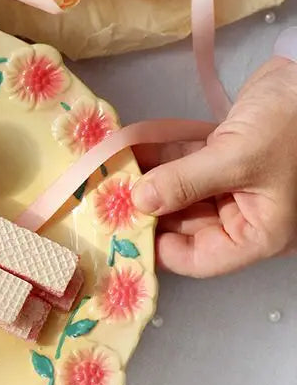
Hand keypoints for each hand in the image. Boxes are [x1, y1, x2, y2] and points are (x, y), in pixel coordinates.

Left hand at [132, 57, 296, 276]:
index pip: (199, 259)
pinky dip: (160, 158)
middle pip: (183, 225)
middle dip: (146, 209)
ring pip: (179, 191)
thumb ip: (184, 182)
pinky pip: (185, 164)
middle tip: (105, 198)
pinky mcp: (224, 155)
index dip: (159, 249)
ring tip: (110, 172)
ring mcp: (232, 184)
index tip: (122, 229)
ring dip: (147, 181)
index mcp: (259, 232)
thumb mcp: (238, 158)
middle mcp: (244, 214)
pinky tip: (129, 150)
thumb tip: (138, 202)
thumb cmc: (291, 125)